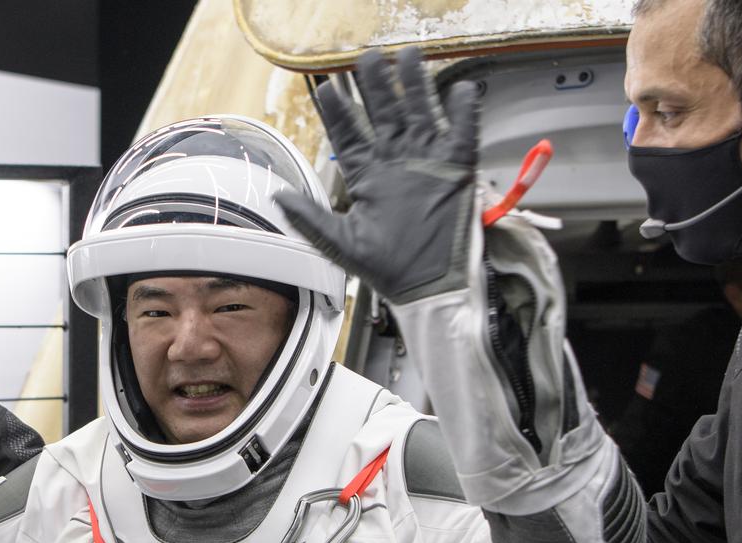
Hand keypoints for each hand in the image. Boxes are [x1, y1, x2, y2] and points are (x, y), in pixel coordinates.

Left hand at [276, 47, 480, 302]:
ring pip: (419, 111)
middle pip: (383, 112)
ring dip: (414, 84)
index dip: (338, 110)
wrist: (427, 287)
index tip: (328, 88)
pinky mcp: (457, 168)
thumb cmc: (385, 268)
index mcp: (366, 174)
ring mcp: (426, 161)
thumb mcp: (341, 243)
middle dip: (375, 84)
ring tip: (408, 57)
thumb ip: (310, 218)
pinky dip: (463, 110)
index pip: (347, 133)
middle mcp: (395, 161)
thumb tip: (277, 197)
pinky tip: (460, 90)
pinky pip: (463, 131)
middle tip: (367, 58)